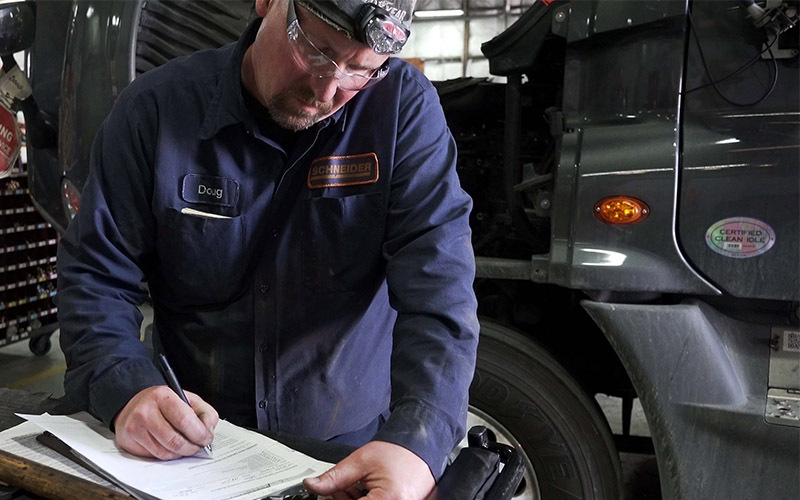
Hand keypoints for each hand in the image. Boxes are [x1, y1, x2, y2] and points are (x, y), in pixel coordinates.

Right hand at [113, 385, 217, 459]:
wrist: (133, 404)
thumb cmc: (162, 403)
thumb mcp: (187, 398)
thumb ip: (204, 412)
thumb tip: (208, 431)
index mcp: (163, 396)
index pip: (185, 420)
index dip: (200, 434)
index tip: (207, 438)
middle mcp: (146, 411)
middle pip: (175, 440)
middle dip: (192, 447)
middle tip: (198, 446)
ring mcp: (135, 427)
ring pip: (166, 452)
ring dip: (181, 453)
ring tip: (186, 446)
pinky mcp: (129, 441)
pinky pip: (155, 456)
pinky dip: (169, 455)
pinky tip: (171, 447)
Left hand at [303, 441, 434, 499]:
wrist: (421, 447)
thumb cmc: (398, 452)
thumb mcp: (360, 461)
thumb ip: (334, 477)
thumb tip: (312, 485)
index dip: (337, 498)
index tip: (331, 493)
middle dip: (346, 499)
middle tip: (344, 487)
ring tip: (358, 486)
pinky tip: (367, 491)